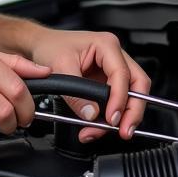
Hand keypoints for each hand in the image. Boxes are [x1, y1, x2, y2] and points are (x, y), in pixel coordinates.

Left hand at [29, 29, 150, 142]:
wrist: (40, 45)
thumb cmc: (50, 46)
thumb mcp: (60, 67)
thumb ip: (75, 93)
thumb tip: (91, 114)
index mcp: (106, 45)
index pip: (122, 74)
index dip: (120, 99)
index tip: (112, 118)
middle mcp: (114, 56)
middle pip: (137, 85)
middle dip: (133, 110)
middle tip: (124, 130)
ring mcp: (111, 70)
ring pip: (131, 95)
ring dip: (121, 117)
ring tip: (101, 131)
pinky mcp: (106, 82)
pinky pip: (116, 101)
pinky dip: (108, 116)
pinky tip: (96, 126)